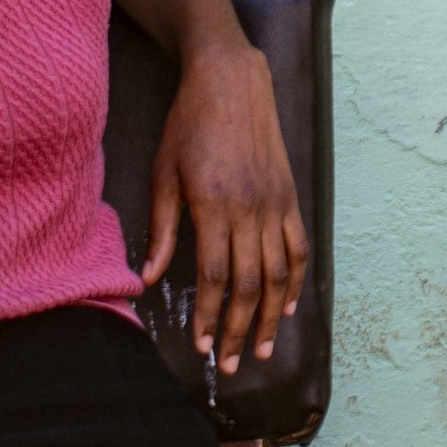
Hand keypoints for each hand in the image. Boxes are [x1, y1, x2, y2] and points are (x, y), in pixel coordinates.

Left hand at [144, 41, 308, 372]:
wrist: (231, 81)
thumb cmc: (188, 125)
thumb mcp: (162, 173)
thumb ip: (160, 228)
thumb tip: (148, 277)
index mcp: (213, 206)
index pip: (214, 277)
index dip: (209, 317)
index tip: (202, 346)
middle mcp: (250, 209)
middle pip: (249, 285)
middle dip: (238, 330)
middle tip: (230, 364)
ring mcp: (275, 204)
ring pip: (279, 274)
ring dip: (270, 317)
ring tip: (261, 349)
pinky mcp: (289, 196)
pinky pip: (298, 247)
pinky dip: (296, 281)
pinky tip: (287, 307)